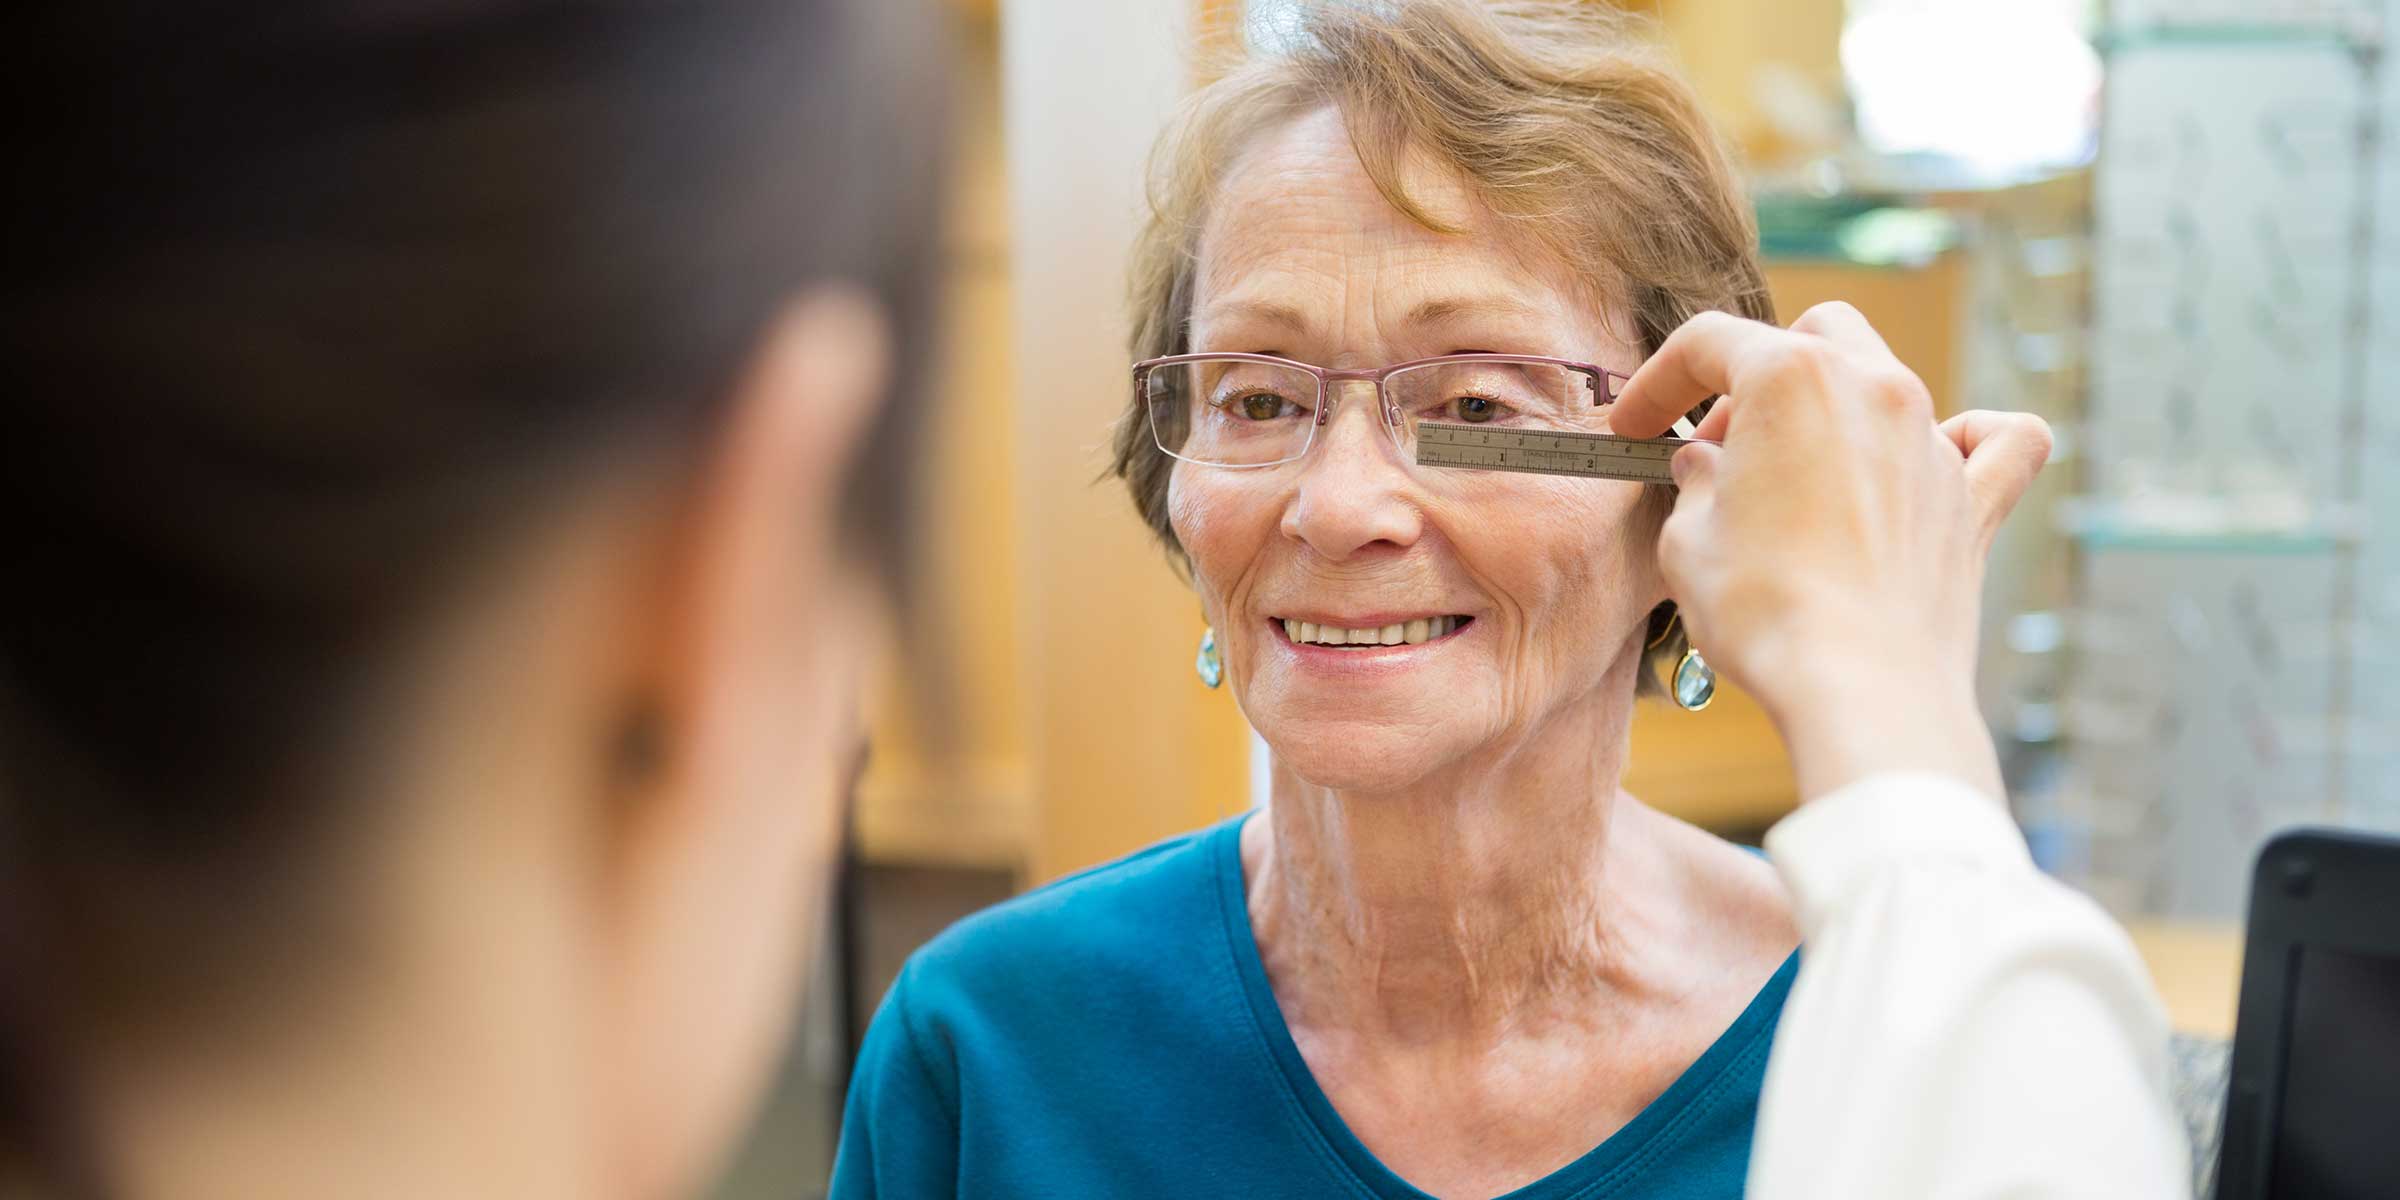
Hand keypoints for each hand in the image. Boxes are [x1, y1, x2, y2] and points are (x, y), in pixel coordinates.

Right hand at [1608, 303, 2051, 800]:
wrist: (1860, 687)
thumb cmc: (1764, 613)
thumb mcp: (1687, 540)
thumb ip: (1697, 482)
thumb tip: (1709, 466)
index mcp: (1791, 378)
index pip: (1709, 344)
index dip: (1658, 382)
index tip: (1635, 426)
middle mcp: (1874, 388)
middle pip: (1811, 335)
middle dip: (1757, 377)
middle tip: (1720, 448)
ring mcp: (1933, 441)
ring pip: (1888, 378)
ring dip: (1835, 410)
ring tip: (1798, 472)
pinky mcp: (1973, 502)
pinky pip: (2001, 441)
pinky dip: (1975, 438)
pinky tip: (1949, 454)